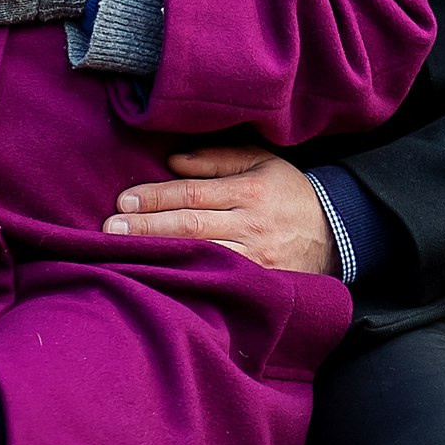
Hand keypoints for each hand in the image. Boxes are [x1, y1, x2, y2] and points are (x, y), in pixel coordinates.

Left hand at [104, 148, 334, 274]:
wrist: (334, 233)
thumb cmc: (287, 192)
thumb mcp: (260, 162)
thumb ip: (216, 159)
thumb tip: (172, 162)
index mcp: (250, 191)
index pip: (193, 194)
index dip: (156, 197)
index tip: (123, 201)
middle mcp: (251, 226)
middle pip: (190, 227)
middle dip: (147, 228)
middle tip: (110, 231)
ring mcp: (256, 260)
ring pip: (201, 258)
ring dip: (161, 258)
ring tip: (123, 257)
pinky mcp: (259, 285)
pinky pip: (218, 284)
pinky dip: (188, 281)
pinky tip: (161, 281)